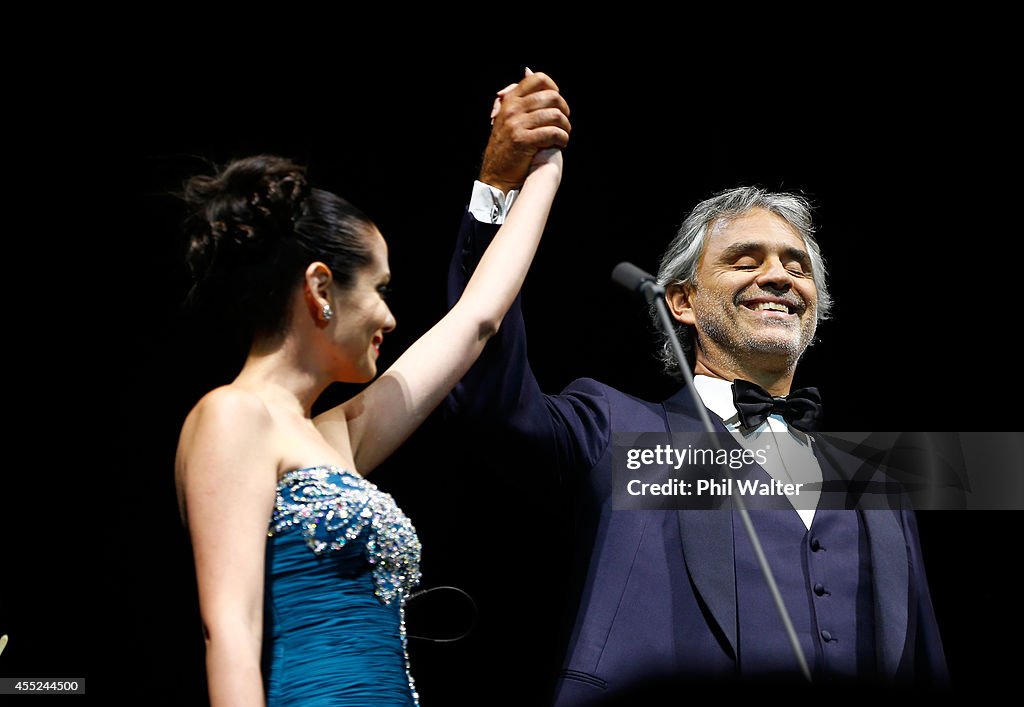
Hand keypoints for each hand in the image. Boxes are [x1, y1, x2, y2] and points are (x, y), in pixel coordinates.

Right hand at [480, 68, 570, 193]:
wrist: (495, 173)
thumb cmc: (506, 145)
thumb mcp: (507, 115)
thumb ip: (520, 95)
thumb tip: (528, 70)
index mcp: (510, 99)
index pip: (538, 79)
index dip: (553, 88)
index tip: (556, 103)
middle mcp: (512, 109)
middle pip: (552, 97)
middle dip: (564, 110)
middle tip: (563, 122)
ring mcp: (516, 125)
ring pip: (555, 115)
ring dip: (565, 126)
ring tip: (564, 134)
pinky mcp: (523, 141)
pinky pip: (552, 133)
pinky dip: (562, 138)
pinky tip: (561, 143)